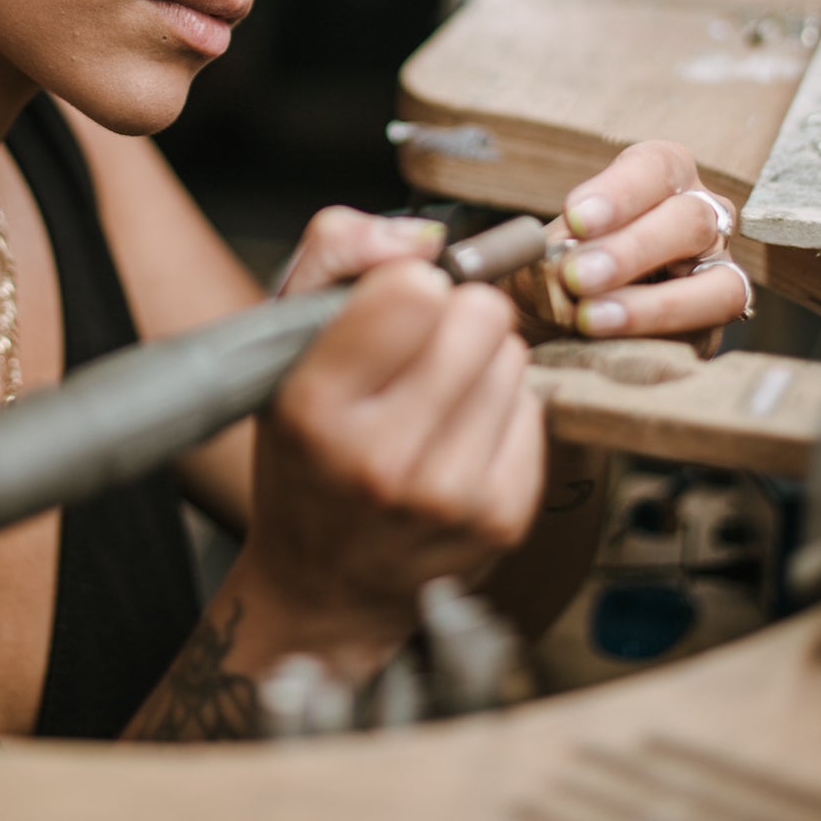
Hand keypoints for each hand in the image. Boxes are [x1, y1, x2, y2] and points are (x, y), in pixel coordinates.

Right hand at [245, 256, 545, 648]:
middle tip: (421, 353)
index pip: (413, 292)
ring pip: (513, 357)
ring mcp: (448, 497)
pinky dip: (502, 412)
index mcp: (316, 406)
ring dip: (481, 365)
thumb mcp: (285, 339)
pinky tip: (459, 439)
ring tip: (434, 401)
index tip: (392, 309)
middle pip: (481, 316)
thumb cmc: (306, 447)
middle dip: (455, 318)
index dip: (409, 285)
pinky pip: (535, 409)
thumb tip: (423, 238)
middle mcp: (382, 459)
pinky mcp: (501, 519)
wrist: (325, 582)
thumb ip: (337, 251)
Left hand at [549, 139, 746, 344]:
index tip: (576, 217)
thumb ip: (553, 253)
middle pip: (689, 221)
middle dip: (630, 251)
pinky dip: (653, 335)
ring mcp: (717, 271)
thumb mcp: (548, 251)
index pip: (655, 167)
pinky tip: (610, 338)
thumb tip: (554, 263)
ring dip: (651, 304)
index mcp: (662, 177)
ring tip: (589, 317)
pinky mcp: (714, 324)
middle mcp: (701, 217)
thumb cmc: (559, 268)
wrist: (560, 321)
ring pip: (717, 284)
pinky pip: (705, 330)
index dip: (619, 192)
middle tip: (576, 276)